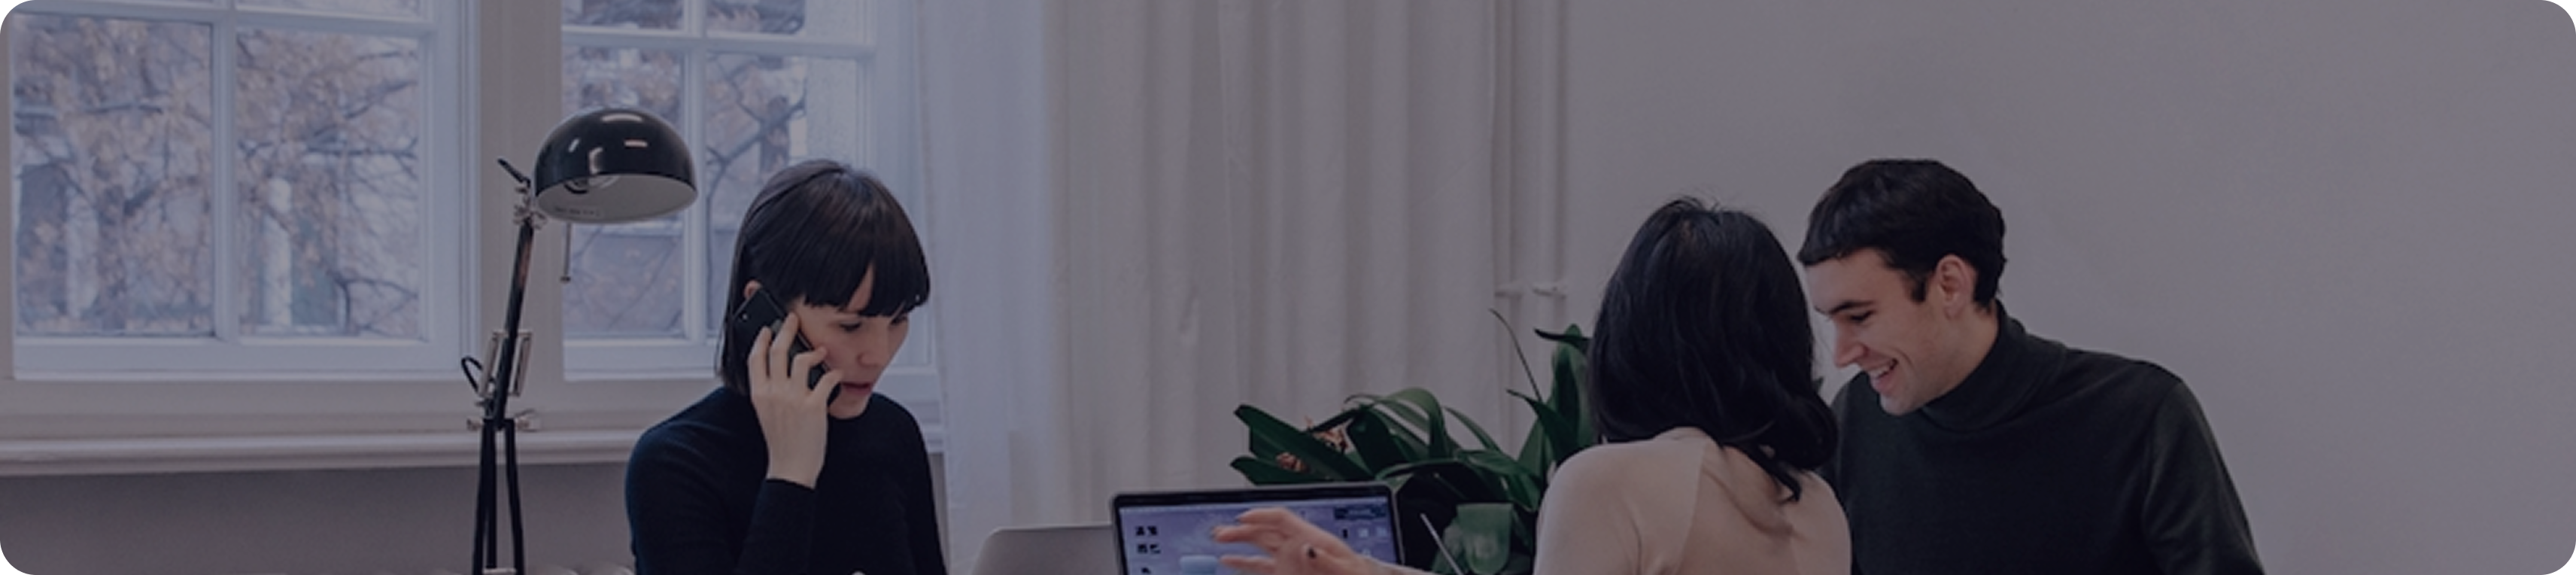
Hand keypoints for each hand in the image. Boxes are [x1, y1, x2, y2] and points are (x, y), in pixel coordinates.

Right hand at [751, 312, 842, 486]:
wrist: (791, 467)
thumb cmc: (782, 443)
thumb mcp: (767, 413)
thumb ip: (771, 392)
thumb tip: (781, 373)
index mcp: (759, 394)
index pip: (755, 358)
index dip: (761, 339)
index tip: (767, 329)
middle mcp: (774, 393)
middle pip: (778, 350)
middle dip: (787, 330)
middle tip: (794, 320)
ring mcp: (794, 398)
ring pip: (803, 359)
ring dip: (815, 351)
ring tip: (822, 351)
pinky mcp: (814, 405)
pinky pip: (827, 379)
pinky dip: (834, 374)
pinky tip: (838, 374)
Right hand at [1213, 507, 1386, 574]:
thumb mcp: (1348, 571)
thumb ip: (1326, 561)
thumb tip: (1306, 548)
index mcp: (1315, 540)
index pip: (1283, 520)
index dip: (1262, 515)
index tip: (1243, 517)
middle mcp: (1299, 548)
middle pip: (1266, 531)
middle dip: (1242, 528)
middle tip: (1221, 531)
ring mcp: (1292, 563)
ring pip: (1260, 547)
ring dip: (1238, 542)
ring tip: (1219, 538)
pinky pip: (1260, 567)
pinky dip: (1243, 563)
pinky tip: (1229, 561)